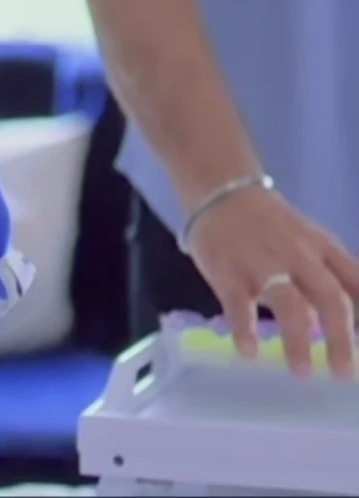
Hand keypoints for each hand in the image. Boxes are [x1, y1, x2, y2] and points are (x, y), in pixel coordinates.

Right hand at [188, 189, 358, 378]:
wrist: (224, 194)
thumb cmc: (271, 225)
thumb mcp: (312, 241)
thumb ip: (329, 275)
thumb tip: (342, 321)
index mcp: (325, 250)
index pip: (358, 284)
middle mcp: (301, 258)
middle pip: (331, 299)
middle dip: (342, 340)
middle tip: (344, 374)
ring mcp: (264, 265)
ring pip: (289, 304)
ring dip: (299, 341)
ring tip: (302, 372)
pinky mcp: (229, 273)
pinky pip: (239, 305)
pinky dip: (245, 329)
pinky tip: (248, 352)